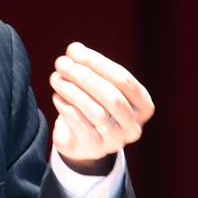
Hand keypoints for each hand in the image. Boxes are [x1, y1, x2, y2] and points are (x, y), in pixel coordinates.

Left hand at [49, 42, 154, 171]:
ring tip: (55, 78)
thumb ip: (88, 66)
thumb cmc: (93, 104)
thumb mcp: (96, 85)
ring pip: (96, 112)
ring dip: (72, 91)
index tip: (74, 51)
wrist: (82, 140)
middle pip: (111, 96)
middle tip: (61, 63)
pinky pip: (81, 125)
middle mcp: (133, 124)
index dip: (98, 63)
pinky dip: (67, 108)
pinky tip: (57, 97)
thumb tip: (74, 49)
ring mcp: (116, 140)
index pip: (123, 79)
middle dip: (84, 76)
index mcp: (143, 104)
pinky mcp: (94, 148)